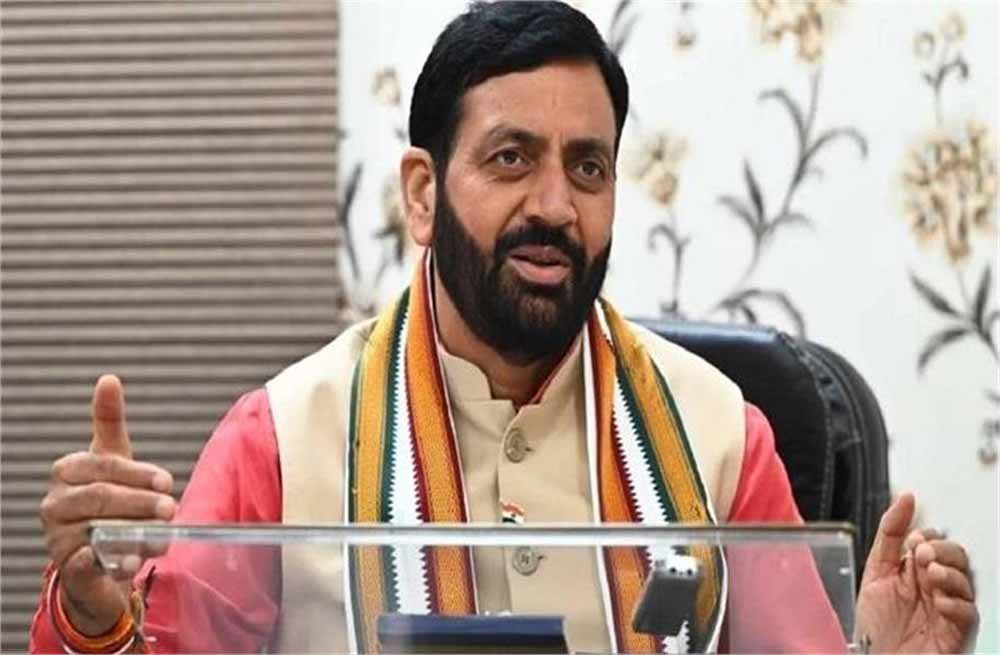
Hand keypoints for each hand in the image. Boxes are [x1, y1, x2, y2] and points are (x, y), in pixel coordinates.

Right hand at [40, 375, 176, 635]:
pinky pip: (88, 563)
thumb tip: (109, 378)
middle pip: (100, 498)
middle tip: (171, 508)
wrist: (98, 556)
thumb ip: (110, 421)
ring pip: (99, 530)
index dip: (137, 473)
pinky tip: (134, 561)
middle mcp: (54, 503)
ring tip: (164, 535)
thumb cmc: (107, 498)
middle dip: (140, 502)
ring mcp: (57, 537)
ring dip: (137, 532)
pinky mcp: (67, 567)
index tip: (167, 481)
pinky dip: (114, 562)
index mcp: (66, 471)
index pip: (103, 467)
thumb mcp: (112, 458)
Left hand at [855, 492, 977, 652]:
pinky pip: (967, 612)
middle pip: (954, 556)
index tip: (913, 538)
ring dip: (948, 573)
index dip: (926, 534)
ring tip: (930, 575)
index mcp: (914, 568)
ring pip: (964, 581)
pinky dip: (955, 604)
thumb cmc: (875, 623)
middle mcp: (932, 585)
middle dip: (941, 550)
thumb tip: (903, 498)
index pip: (932, 539)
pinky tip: (939, 603)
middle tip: (924, 553)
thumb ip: (889, 534)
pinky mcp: (955, 629)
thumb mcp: (875, 571)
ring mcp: (945, 606)